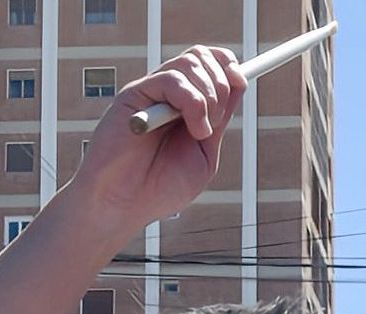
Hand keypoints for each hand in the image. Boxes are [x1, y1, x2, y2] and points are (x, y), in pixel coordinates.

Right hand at [68, 46, 246, 233]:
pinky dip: (193, 104)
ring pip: (190, 64)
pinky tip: (192, 130)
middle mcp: (167, 94)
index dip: (228, 66)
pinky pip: (172, 80)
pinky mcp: (134, 95)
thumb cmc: (160, 188)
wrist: (124, 205)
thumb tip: (237, 84)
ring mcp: (150, 92)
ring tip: (200, 132)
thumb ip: (219, 121)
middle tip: (216, 121)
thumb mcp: (204, 155)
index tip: (240, 83)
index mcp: (185, 105)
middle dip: (221, 84)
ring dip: (209, 98)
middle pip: (202, 56)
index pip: (209, 63)